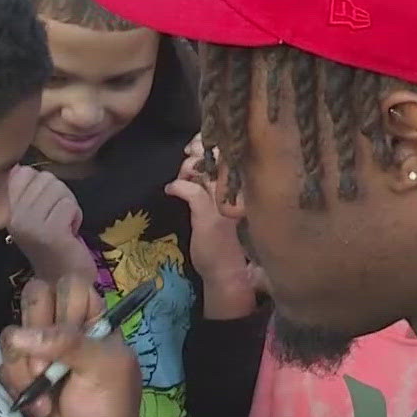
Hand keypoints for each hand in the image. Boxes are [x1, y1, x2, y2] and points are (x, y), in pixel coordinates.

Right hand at [0, 278, 147, 416]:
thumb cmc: (109, 412)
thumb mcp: (104, 370)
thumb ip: (68, 342)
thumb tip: (19, 334)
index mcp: (95, 321)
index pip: (71, 284)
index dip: (66, 306)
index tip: (74, 333)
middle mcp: (64, 329)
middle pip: (34, 298)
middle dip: (40, 334)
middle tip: (53, 366)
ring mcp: (38, 352)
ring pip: (13, 332)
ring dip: (28, 369)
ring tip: (47, 395)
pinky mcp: (19, 376)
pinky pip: (4, 364)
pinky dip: (19, 389)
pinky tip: (40, 411)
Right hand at [5, 166, 93, 281]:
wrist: (61, 278)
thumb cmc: (50, 241)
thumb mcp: (31, 211)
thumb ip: (25, 188)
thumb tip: (20, 165)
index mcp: (4, 208)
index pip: (26, 172)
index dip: (43, 185)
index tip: (43, 207)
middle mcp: (11, 216)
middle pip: (45, 178)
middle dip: (58, 195)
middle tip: (55, 218)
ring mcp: (29, 225)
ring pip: (59, 189)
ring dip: (68, 206)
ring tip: (62, 225)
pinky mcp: (50, 232)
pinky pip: (69, 205)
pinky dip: (75, 216)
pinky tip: (69, 233)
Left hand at [165, 135, 258, 318]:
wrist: (229, 274)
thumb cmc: (226, 242)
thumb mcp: (222, 208)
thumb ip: (213, 186)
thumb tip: (197, 163)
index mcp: (246, 187)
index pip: (231, 153)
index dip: (213, 142)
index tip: (199, 145)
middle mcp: (239, 191)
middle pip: (220, 155)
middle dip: (200, 148)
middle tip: (189, 154)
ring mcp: (225, 202)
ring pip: (206, 169)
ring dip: (188, 167)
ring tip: (182, 176)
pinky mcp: (210, 216)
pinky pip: (190, 191)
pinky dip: (177, 187)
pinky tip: (171, 190)